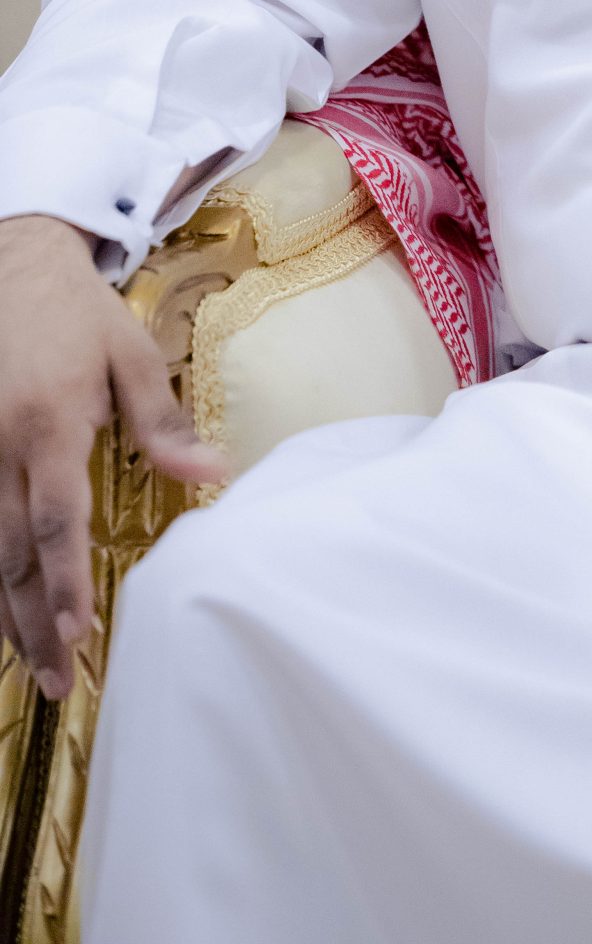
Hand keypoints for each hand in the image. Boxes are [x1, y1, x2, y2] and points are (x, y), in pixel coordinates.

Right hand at [0, 215, 229, 698]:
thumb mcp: (132, 352)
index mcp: (49, 423)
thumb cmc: (81, 314)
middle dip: (33, 621)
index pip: (55, 518)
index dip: (65, 579)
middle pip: (11, 552)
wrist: (14, 266)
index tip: (79, 631)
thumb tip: (215, 476)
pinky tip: (1, 614)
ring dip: (4, 613)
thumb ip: (164, 422)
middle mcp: (0, 446)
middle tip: (59, 680)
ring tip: (32, 666)